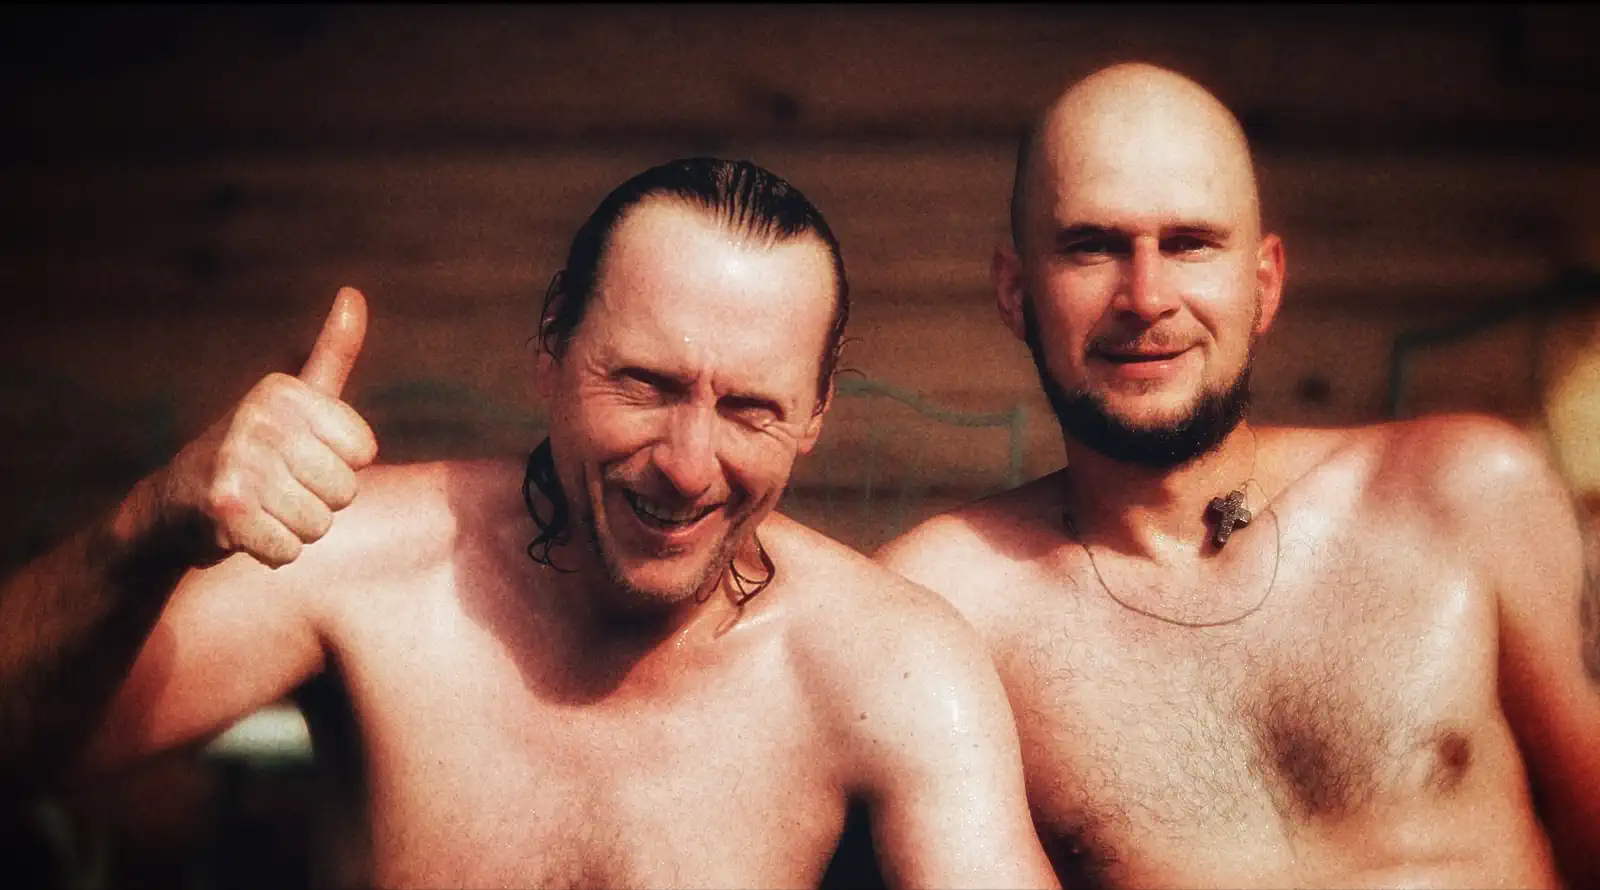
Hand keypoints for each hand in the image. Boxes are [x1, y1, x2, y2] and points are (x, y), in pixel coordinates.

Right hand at [157, 287, 378, 567]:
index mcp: (285, 390)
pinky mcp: (224, 505)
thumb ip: (331, 352)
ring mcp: (239, 459)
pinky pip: (289, 551)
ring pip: (319, 525)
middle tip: (276, 488)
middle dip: (316, 503)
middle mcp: (260, 417)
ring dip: (293, 529)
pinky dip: (271, 553)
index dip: (338, 466)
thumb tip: (354, 294)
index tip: (299, 456)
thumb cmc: (251, 451)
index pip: (364, 452)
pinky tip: (245, 532)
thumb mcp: (295, 396)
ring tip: (261, 508)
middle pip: (344, 492)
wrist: (170, 506)